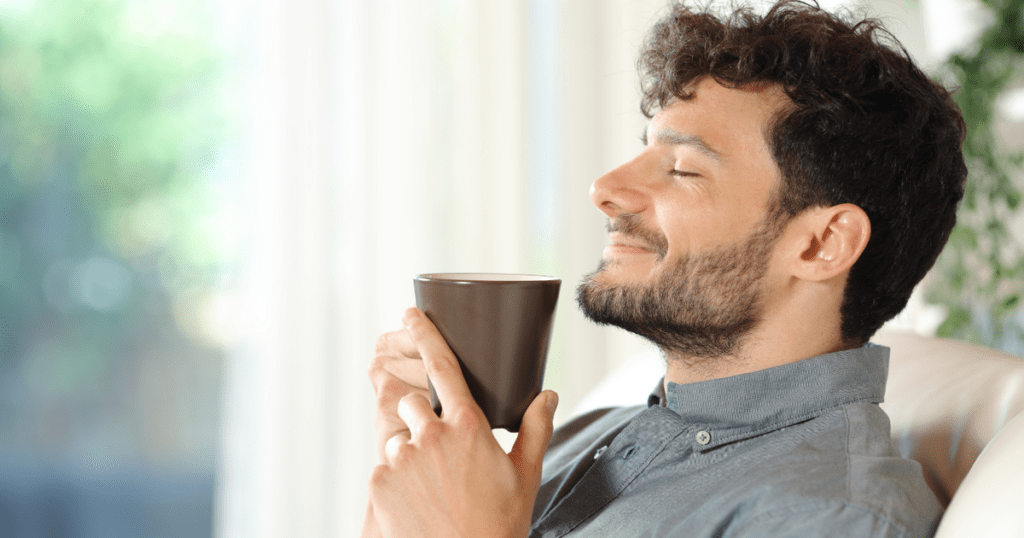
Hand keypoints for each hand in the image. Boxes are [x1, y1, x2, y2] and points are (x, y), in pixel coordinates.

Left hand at [367, 307, 558, 537]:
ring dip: (408, 450)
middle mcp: (431, 435)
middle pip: (413, 402)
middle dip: (422, 418)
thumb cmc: (499, 524)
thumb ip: (535, 429)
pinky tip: (416, 500)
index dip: (424, 334)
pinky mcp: (378, 482)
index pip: (442, 365)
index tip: (409, 314)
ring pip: (396, 435)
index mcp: (468, 426)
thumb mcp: (525, 475)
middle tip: (439, 454)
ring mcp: (401, 458)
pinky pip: (383, 465)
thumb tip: (548, 395)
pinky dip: (395, 477)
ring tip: (430, 485)